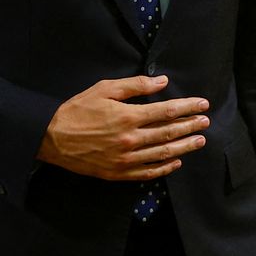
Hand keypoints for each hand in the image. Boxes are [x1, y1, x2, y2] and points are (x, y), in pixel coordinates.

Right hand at [38, 75, 208, 179]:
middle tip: (205, 122)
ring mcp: (124, 159)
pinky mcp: (117, 173)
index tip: (202, 105)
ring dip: (183, 147)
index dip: (187, 107)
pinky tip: (175, 162)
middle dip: (190, 126)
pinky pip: (147, 173)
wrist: (50, 137)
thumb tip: (162, 81)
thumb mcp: (104, 89)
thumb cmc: (77, 110)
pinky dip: (164, 168)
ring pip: (162, 154)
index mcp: (127, 116)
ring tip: (199, 141)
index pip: (166, 111)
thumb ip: (135, 86)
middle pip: (168, 133)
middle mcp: (130, 140)